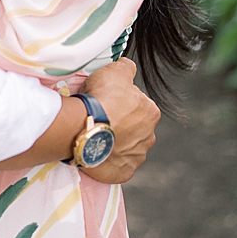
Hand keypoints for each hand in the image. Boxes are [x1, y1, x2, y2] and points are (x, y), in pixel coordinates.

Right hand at [77, 58, 158, 184]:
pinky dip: (109, 159)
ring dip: (115, 142)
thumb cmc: (102, 99)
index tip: (105, 101)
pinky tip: (97, 152)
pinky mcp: (125, 171)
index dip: (120, 102)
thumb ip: (125, 68)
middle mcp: (149, 136)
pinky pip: (118, 164)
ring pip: (127, 147)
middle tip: (100, 118)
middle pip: (134, 127)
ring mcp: (137, 156)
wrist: (85, 129)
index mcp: (151, 112)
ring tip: (95, 135)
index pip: (138, 104)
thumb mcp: (114, 72)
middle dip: (121, 124)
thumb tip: (128, 66)